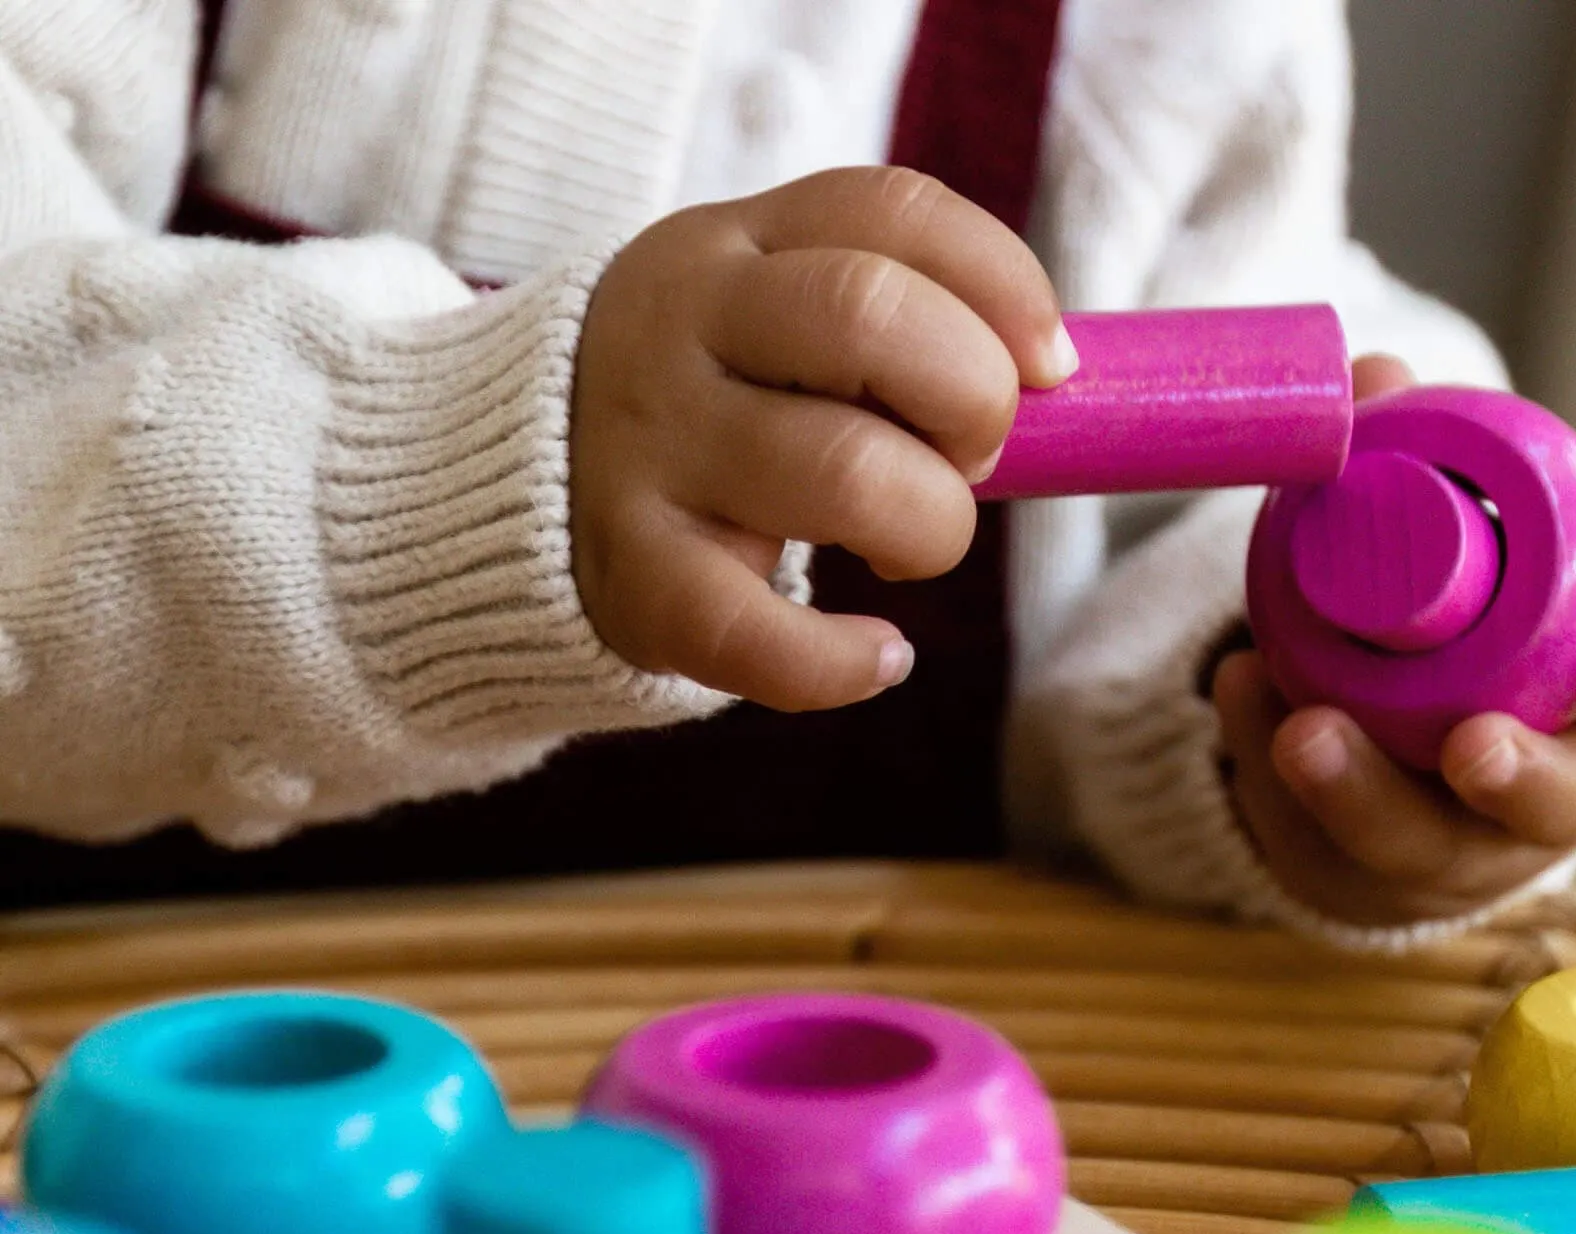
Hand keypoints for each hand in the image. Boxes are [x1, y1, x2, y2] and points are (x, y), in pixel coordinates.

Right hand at [571, 167, 1073, 708]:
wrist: (510, 493)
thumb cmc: (706, 411)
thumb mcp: (767, 324)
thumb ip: (887, 327)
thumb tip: (1050, 383)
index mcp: (736, 250)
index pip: (892, 213)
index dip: (1002, 284)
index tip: (1049, 367)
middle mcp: (682, 331)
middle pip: (872, 318)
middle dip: (972, 400)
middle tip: (968, 459)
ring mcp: (650, 453)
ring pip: (844, 473)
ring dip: (931, 527)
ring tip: (908, 550)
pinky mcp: (634, 577)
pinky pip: (759, 634)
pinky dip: (846, 663)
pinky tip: (878, 657)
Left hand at [1213, 354, 1575, 929]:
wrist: (1374, 762)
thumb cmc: (1445, 637)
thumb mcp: (1453, 556)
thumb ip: (1426, 469)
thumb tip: (1376, 377)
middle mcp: (1530, 793)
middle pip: (1538, 805)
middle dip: (1513, 776)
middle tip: (1470, 743)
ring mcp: (1438, 850)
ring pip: (1406, 844)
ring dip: (1353, 789)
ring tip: (1299, 727)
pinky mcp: (1344, 875)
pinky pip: (1304, 838)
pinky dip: (1261, 767)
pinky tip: (1239, 694)